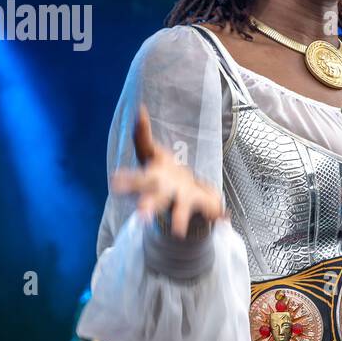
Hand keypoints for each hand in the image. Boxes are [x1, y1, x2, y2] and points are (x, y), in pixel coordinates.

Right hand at [110, 104, 226, 238]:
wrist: (185, 199)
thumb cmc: (164, 176)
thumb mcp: (153, 154)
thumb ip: (143, 136)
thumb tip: (138, 108)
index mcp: (153, 181)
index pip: (137, 180)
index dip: (126, 182)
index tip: (115, 182)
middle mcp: (165, 195)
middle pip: (155, 200)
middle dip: (148, 206)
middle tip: (141, 215)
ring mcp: (183, 202)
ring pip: (180, 211)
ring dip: (179, 220)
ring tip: (178, 232)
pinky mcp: (202, 205)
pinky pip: (211, 210)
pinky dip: (218, 213)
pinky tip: (226, 216)